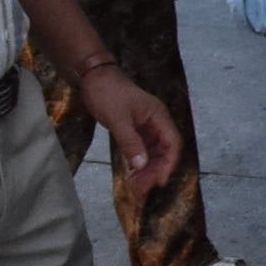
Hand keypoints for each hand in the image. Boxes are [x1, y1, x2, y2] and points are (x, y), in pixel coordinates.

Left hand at [79, 64, 180, 187]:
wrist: (93, 78)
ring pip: (153, 151)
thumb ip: (131, 143)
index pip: (172, 143)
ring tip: (136, 184)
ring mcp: (145, 125)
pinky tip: (131, 172)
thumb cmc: (108, 94)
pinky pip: (141, 148)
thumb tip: (142, 166)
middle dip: (156, 169)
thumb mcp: (118, 120)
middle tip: (142, 188)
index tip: (159, 182)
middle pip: (164, 150)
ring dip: (147, 168)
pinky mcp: (134, 128)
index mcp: (159, 117)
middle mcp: (156, 122)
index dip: (169, 164)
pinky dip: (138, 161)